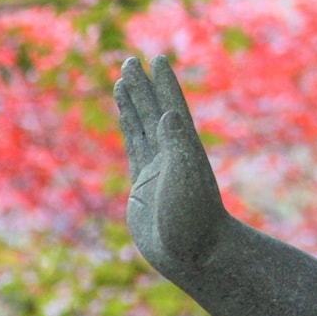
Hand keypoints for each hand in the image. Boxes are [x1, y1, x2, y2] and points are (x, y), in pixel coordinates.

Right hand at [114, 55, 228, 277]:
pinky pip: (134, 148)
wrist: (194, 255)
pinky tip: (124, 113)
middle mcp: (173, 152)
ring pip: (142, 126)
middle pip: (153, 110)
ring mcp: (158, 168)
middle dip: (142, 86)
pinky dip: (128, 128)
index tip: (157, 59)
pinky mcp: (143, 185)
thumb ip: (177, 147)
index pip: (172, 106)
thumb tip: (169, 113)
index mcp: (185, 148)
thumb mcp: (186, 180)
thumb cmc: (194, 219)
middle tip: (129, 60)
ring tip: (122, 79)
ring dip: (133, 102)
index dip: (163, 83)